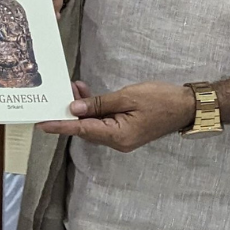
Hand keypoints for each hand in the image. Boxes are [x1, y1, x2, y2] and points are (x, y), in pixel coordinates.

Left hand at [36, 81, 195, 151]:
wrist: (187, 106)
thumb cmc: (161, 100)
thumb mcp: (128, 97)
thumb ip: (99, 104)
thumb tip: (75, 109)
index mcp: (118, 136)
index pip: (82, 130)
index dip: (60, 125)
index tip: (42, 123)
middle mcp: (118, 142)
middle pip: (86, 128)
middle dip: (71, 111)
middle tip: (60, 92)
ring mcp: (122, 138)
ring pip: (94, 124)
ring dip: (83, 108)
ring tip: (75, 87)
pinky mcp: (126, 131)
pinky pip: (104, 122)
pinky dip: (95, 110)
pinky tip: (88, 94)